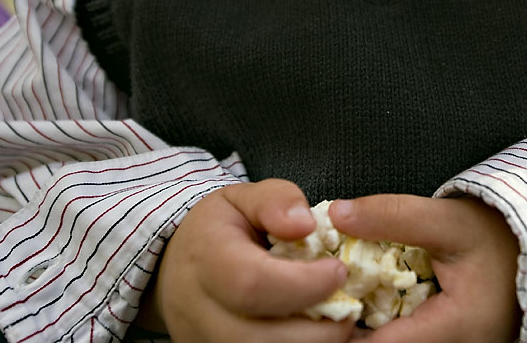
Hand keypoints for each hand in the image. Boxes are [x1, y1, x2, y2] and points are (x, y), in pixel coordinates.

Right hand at [139, 179, 354, 342]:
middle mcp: (200, 312)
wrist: (174, 266)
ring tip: (339, 319)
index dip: (304, 283)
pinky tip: (322, 330)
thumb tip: (305, 224)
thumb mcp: (244, 198)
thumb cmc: (219, 228)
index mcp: (206, 261)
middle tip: (351, 306)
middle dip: (318, 328)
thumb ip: (277, 201)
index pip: (252, 284)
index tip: (339, 271)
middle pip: (261, 338)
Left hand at [330, 195, 521, 342]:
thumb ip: (394, 216)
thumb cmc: (501, 238)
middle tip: (320, 298)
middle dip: (348, 329)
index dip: (342, 327)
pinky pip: (401, 341)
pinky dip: (378, 326)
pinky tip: (361, 302)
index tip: (318, 299)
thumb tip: (338, 214)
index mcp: (456, 330)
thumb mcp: (450, 221)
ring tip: (339, 296)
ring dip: (361, 328)